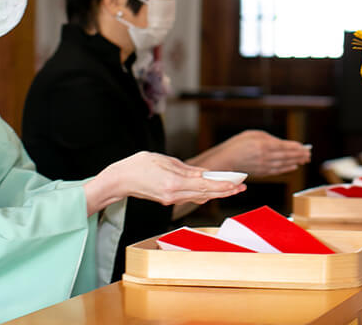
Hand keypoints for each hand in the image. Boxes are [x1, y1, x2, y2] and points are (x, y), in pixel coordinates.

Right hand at [86, 151, 244, 213]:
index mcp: (173, 183)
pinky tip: (213, 189)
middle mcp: (173, 194)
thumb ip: (186, 169)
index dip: (223, 185)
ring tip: (233, 187)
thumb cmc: (138, 165)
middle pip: (205, 193)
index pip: (204, 185)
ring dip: (216, 192)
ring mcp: (170, 200)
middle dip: (225, 190)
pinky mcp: (167, 200)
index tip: (237, 183)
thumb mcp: (164, 160)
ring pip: (199, 196)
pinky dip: (203, 193)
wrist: (119, 180)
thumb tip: (204, 174)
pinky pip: (190, 197)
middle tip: (242, 186)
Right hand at [214, 130, 311, 177]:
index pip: (284, 147)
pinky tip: (293, 166)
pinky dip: (287, 169)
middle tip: (308, 154)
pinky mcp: (261, 172)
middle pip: (286, 156)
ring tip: (304, 160)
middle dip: (299, 155)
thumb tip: (282, 143)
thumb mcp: (253, 134)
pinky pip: (277, 171)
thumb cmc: (238, 144)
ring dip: (296, 162)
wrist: (225, 160)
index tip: (305, 147)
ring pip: (284, 164)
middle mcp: (265, 156)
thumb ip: (268, 138)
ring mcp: (263, 166)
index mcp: (263, 145)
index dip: (296, 148)